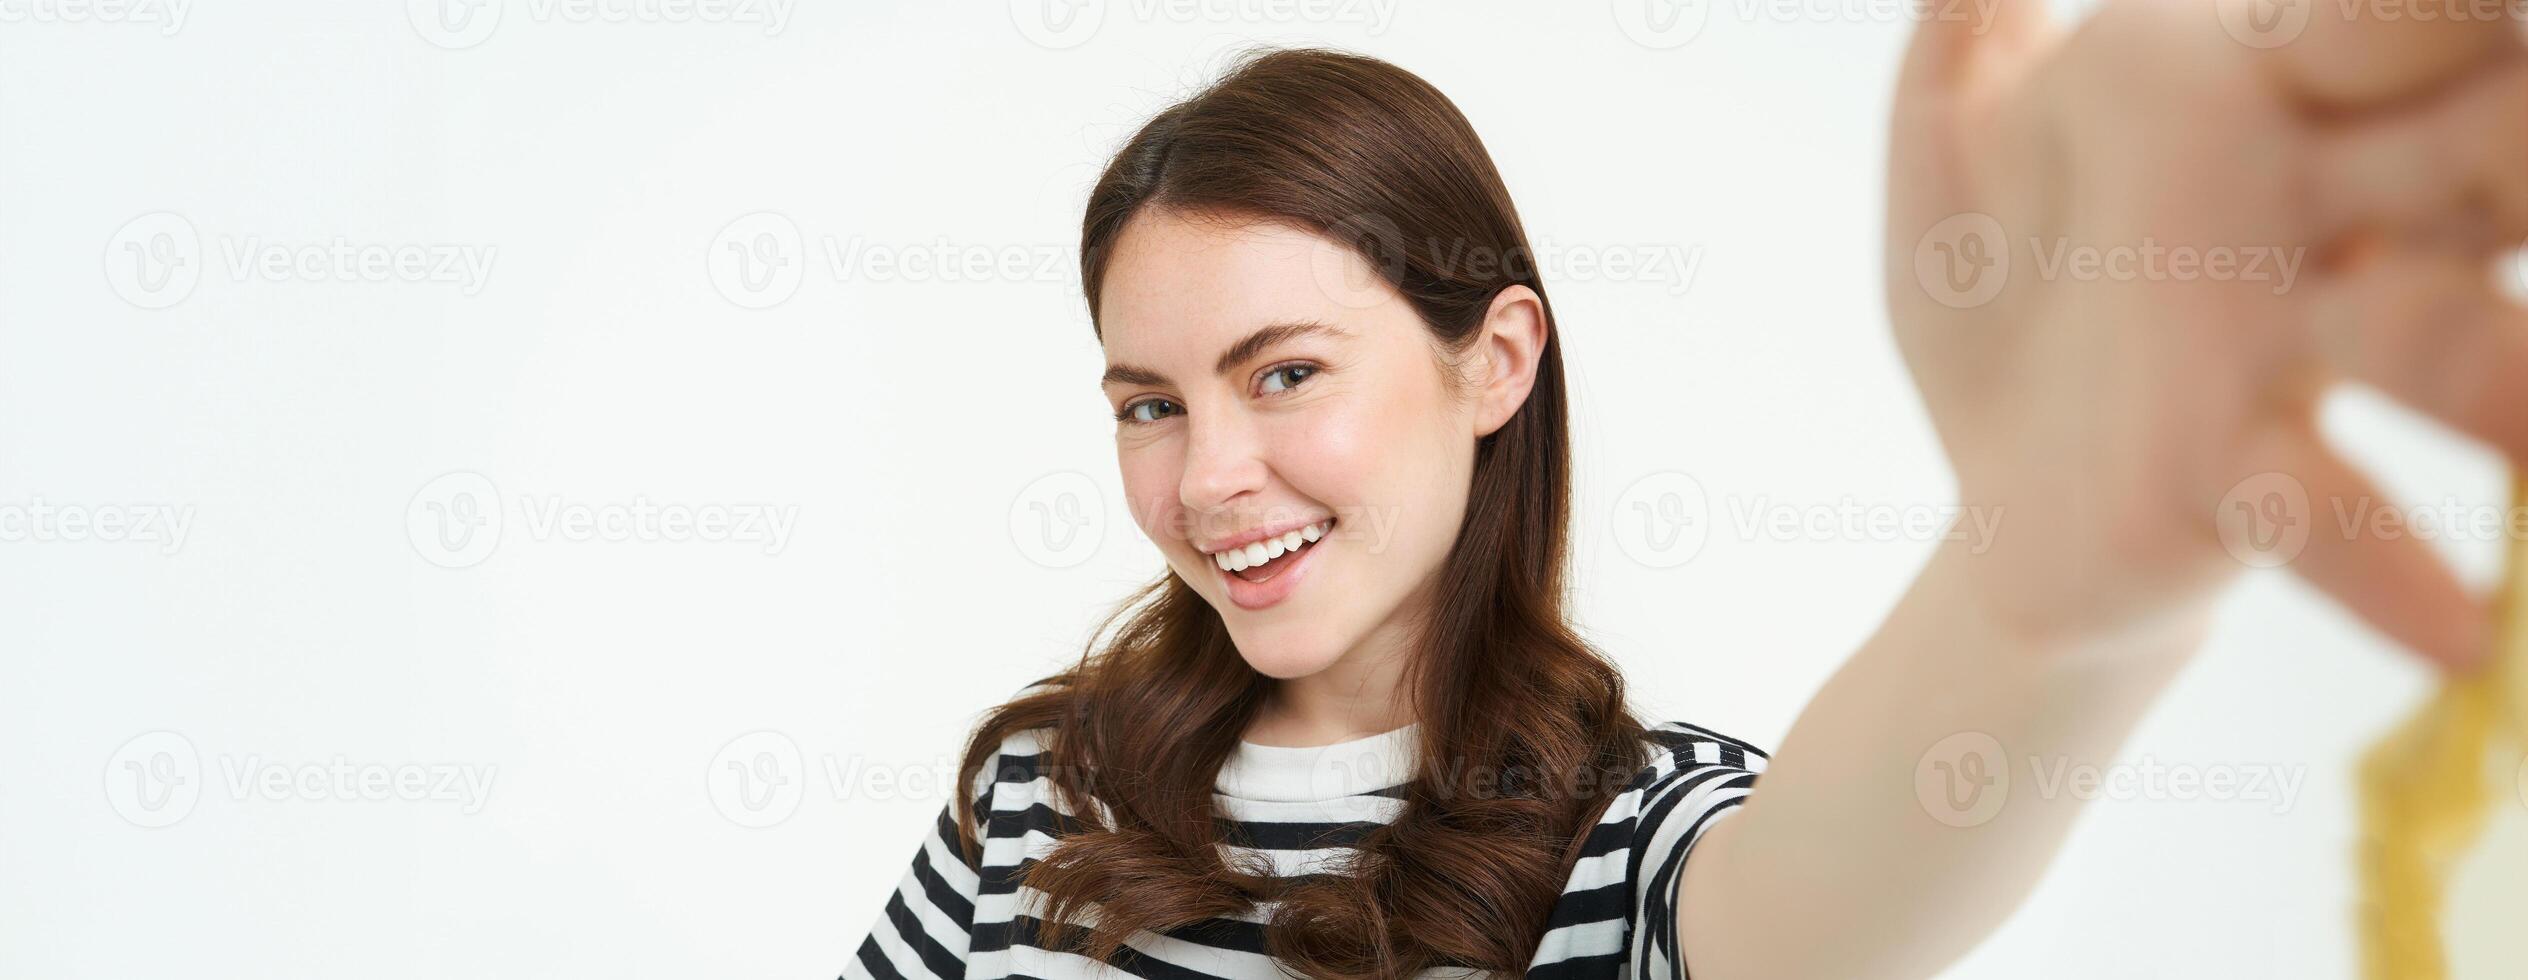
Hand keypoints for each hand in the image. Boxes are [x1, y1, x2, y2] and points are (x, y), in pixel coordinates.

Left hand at [1885, 0, 2527, 666]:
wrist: (1994, 483)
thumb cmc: (2002, 283)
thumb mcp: (1952, 145)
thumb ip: (1960, 42)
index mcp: (2238, 92)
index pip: (2375, 20)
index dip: (2437, 11)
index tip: (2488, 12)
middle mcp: (2308, 209)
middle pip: (2476, 149)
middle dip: (2522, 146)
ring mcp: (2294, 350)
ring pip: (2431, 331)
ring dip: (2494, 363)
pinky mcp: (2245, 481)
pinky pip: (2328, 512)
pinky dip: (2389, 567)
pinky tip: (2464, 636)